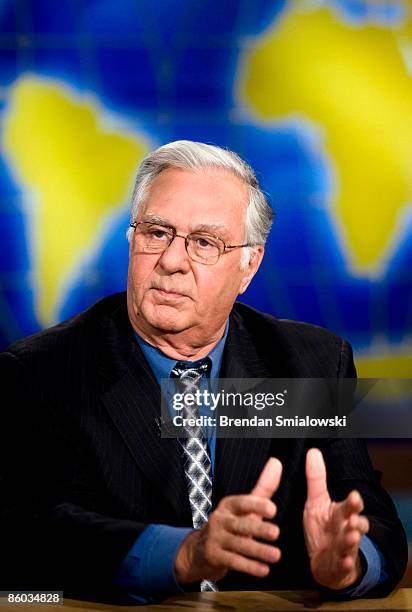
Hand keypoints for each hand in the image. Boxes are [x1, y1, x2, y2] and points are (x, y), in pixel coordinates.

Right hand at [174, 457, 282, 583]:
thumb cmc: (230, 525)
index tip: (272, 509)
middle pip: (241, 524)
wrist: (199, 550)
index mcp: (229, 505)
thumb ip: (263, 488)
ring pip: (239, 545)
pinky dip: (249, 567)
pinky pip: (234, 562)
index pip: (242, 502)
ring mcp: (215, 538)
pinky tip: (263, 570)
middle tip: (276, 533)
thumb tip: (277, 463)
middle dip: (259, 529)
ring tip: (276, 556)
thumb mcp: (244, 507)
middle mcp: (220, 519)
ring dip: (258, 551)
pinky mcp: (214, 556)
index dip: (256, 505)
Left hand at [303, 448, 369, 589]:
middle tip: (354, 518)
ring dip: (352, 540)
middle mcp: (346, 530)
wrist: (326, 561)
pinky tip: (345, 560)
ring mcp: (345, 548)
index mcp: (341, 514)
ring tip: (351, 536)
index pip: (351, 506)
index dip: (353, 502)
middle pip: (356, 524)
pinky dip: (346, 562)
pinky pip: (344, 564)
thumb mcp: (316, 502)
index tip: (354, 496)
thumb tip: (313, 451)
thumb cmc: (322, 527)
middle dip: (357, 521)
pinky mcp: (339, 565)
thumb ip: (316, 479)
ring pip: (351, 544)